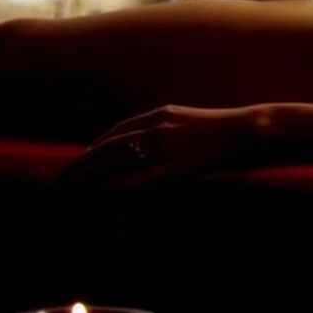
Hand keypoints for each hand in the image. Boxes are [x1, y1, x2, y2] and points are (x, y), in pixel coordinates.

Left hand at [59, 104, 264, 186]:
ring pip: (116, 163)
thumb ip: (172, 128)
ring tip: (71, 188)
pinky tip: (102, 197)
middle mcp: (156, 127)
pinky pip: (138, 180)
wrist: (249, 130)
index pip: (117, 132)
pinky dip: (116, 188)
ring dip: (90, 177)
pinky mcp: (174, 167)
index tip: (81, 159)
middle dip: (82, 163)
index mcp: (161, 114)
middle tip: (62, 177)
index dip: (95, 147)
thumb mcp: (194, 121)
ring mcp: (164, 147)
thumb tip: (155, 142)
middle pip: (109, 146)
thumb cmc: (227, 129)